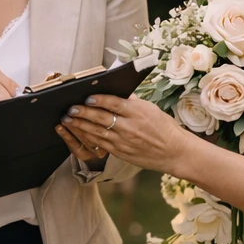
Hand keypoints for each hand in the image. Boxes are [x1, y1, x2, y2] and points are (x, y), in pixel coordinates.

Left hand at [58, 94, 193, 173]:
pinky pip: (100, 143)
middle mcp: (129, 127)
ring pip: (97, 132)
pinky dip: (88, 137)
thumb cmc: (164, 127)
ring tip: (68, 120)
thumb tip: (116, 91)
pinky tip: (79, 132)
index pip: (114, 103)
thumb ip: (132, 102)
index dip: (99, 100)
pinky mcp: (120, 152)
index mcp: (138, 112)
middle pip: (101, 118)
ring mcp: (124, 141)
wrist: (175, 152)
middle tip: (70, 109)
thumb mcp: (151, 109)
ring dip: (80, 125)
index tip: (87, 97)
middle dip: (83, 113)